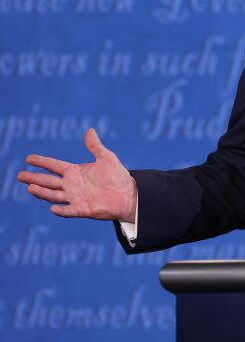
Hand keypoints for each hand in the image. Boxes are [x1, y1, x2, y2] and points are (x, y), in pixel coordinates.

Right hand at [18, 128, 137, 222]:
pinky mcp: (83, 209)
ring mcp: (75, 197)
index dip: (42, 162)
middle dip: (34, 178)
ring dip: (42, 192)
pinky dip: (61, 210)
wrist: (128, 194)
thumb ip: (95, 146)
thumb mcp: (107, 158)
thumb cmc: (117, 176)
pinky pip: (69, 210)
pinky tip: (53, 208)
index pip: (54, 166)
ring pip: (54, 195)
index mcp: (75, 172)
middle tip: (19, 175)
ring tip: (30, 187)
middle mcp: (71, 185)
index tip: (28, 158)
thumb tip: (90, 130)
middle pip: (48, 181)